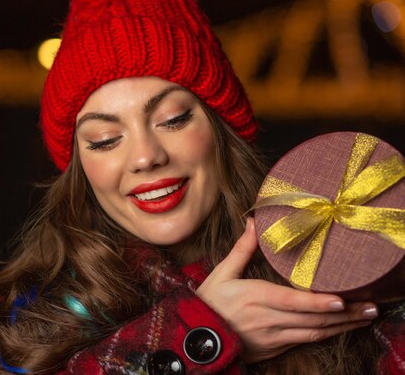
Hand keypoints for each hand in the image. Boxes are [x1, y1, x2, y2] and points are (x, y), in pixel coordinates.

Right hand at [196, 218, 377, 363]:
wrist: (198, 336)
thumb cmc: (209, 302)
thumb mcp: (221, 273)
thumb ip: (242, 249)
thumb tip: (253, 222)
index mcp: (255, 298)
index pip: (293, 302)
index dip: (319, 303)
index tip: (342, 300)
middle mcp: (268, 320)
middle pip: (313, 320)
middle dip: (345, 315)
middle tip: (372, 307)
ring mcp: (273, 338)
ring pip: (314, 334)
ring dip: (343, 326)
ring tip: (366, 317)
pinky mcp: (274, 348)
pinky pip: (305, 342)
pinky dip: (326, 335)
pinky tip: (341, 328)